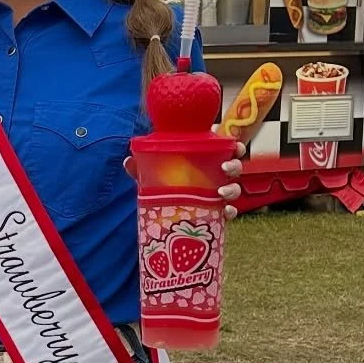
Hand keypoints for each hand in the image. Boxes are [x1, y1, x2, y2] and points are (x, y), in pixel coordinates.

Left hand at [123, 143, 243, 221]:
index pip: (224, 149)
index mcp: (203, 160)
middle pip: (234, 167)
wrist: (162, 216)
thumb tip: (128, 161)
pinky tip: (224, 212)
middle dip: (235, 166)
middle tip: (224, 168)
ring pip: (234, 189)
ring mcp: (217, 195)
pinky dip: (229, 212)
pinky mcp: (216, 214)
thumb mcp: (151, 176)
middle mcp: (214, 176)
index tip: (234, 146)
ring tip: (221, 192)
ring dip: (232, 189)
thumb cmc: (162, 185)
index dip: (234, 146)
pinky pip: (229, 213)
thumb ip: (140, 169)